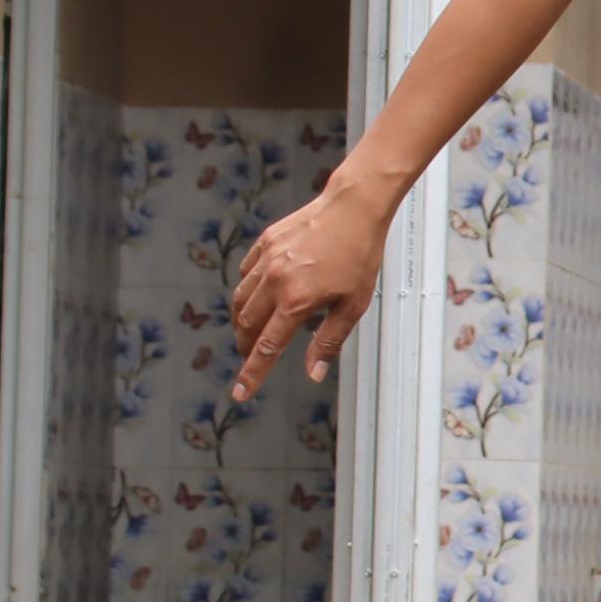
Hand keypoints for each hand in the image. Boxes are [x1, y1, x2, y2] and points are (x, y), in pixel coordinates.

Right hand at [224, 176, 397, 401]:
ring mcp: (266, 260)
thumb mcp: (353, 304)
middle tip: (251, 358)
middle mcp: (274, 282)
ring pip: (240, 300)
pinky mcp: (264, 243)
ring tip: (252, 333)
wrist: (353, 207)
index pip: (266, 348)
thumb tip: (313, 372)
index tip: (240, 393)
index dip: (252, 374)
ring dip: (243, 321)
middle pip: (247, 326)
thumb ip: (329, 340)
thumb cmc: (360, 254)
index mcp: (296, 301)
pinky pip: (246, 274)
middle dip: (246, 347)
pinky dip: (247, 290)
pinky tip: (258, 296)